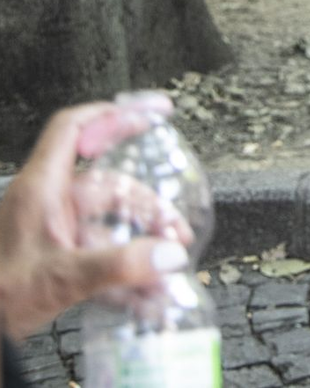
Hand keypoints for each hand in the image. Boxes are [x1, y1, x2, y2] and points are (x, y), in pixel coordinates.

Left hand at [0, 97, 189, 340]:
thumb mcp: (61, 276)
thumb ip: (118, 265)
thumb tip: (168, 254)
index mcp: (41, 188)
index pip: (73, 129)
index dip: (110, 115)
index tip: (147, 115)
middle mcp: (48, 202)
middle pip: (108, 183)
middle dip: (147, 203)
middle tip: (174, 224)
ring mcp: (53, 229)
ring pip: (109, 220)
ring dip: (141, 238)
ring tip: (167, 259)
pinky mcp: (57, 256)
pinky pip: (100, 251)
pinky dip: (124, 264)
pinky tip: (146, 287)